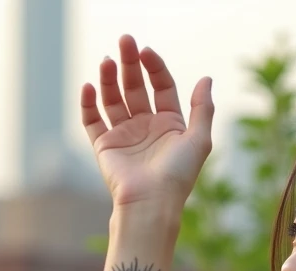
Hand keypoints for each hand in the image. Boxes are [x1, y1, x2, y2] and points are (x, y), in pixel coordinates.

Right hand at [81, 35, 213, 211]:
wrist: (150, 203)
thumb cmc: (178, 175)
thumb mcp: (199, 139)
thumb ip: (202, 108)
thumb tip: (206, 78)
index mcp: (170, 124)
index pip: (161, 86)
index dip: (154, 67)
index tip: (146, 51)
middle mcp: (146, 127)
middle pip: (136, 87)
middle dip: (130, 64)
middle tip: (124, 41)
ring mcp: (124, 135)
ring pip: (113, 99)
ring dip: (109, 79)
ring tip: (106, 61)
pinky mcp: (104, 146)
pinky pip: (92, 120)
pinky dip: (88, 103)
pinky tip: (89, 86)